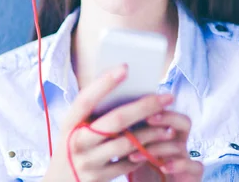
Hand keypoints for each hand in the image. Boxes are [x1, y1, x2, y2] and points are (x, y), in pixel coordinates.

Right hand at [43, 64, 175, 181]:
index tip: (125, 68)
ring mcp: (88, 162)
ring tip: (169, 125)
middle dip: (144, 107)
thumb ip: (93, 112)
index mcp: (69, 123)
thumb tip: (124, 87)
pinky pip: (128, 164)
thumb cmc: (74, 146)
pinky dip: (144, 154)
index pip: (86, 99)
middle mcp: (77, 142)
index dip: (105, 83)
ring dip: (152, 133)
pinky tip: (157, 146)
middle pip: (115, 121)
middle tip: (167, 97)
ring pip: (127, 144)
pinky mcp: (99, 178)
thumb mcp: (75, 128)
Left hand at [127, 110, 202, 181]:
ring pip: (180, 145)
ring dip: (157, 147)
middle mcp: (177, 144)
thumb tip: (105, 117)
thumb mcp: (130, 152)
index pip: (166, 113)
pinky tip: (163, 166)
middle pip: (183, 122)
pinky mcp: (192, 176)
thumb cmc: (140, 173)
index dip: (155, 107)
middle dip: (167, 117)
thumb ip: (125, 136)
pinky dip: (179, 164)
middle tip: (149, 118)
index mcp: (163, 134)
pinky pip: (195, 166)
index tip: (136, 104)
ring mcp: (186, 159)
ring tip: (135, 155)